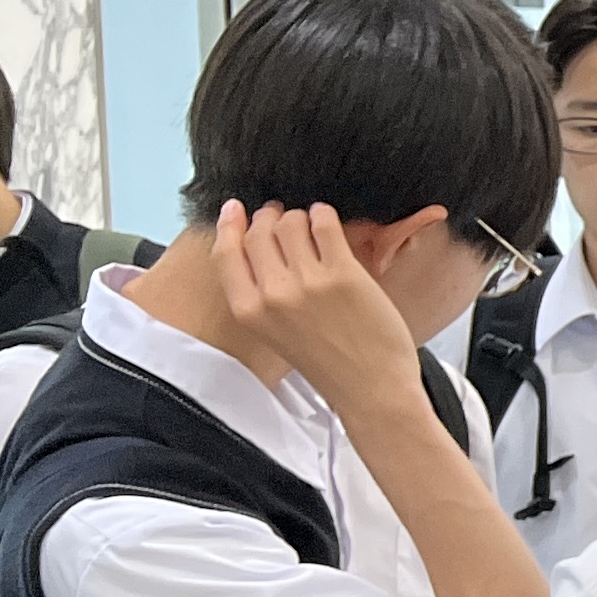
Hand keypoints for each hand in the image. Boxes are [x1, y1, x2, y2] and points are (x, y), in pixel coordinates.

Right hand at [214, 201, 424, 418]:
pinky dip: (323, 215)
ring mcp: (308, 282)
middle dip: (269, 217)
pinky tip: (326, 220)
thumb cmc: (328, 363)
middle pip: (258, 232)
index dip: (229, 224)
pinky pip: (325, 225)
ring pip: (291, 223)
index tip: (235, 208)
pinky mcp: (344, 274)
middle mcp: (273, 295)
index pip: (225, 252)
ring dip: (299, 216)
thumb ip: (260, 295)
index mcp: (249, 311)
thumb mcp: (274, 333)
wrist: (371, 388)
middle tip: (281, 216)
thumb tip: (257, 245)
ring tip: (309, 223)